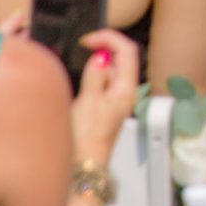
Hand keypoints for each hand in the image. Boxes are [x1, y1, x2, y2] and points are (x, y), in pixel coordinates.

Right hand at [67, 29, 142, 187]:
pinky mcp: (104, 107)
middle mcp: (124, 92)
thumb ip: (95, 75)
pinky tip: (79, 78)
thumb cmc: (86, 139)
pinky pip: (102, 82)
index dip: (110, 38)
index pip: (128, 51)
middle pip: (121, 58)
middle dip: (104, 47)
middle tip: (82, 45)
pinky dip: (92, 74)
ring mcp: (115, 99)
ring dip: (97, 61)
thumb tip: (101, 55)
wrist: (83, 166)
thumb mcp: (88, 101)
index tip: (89, 38)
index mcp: (127, 88)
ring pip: (110, 70)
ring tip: (78, 59)